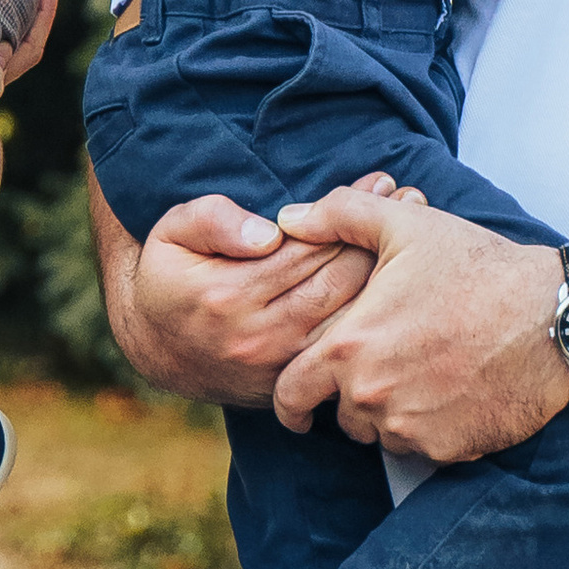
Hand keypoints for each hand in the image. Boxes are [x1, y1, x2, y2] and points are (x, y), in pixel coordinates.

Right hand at [100, 179, 392, 402]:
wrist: (155, 347)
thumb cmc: (170, 275)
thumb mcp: (173, 232)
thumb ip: (213, 221)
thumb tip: (268, 234)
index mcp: (228, 294)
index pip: (305, 246)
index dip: (346, 213)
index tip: (380, 183)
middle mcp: (257, 336)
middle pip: (335, 281)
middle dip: (377, 239)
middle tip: (412, 201)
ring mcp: (276, 367)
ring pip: (346, 317)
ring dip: (385, 276)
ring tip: (413, 234)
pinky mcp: (288, 385)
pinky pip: (339, 347)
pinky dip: (369, 315)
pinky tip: (394, 283)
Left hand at [270, 190, 568, 459]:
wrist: (553, 319)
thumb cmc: (478, 267)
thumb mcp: (407, 224)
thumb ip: (339, 215)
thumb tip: (287, 219)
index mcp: (348, 345)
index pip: (290, 392)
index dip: (290, 399)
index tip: (297, 406)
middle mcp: (371, 395)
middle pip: (338, 415)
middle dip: (349, 398)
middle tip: (384, 370)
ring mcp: (409, 427)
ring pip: (379, 434)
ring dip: (388, 415)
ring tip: (422, 375)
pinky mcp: (447, 450)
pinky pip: (419, 448)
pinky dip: (427, 429)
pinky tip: (451, 393)